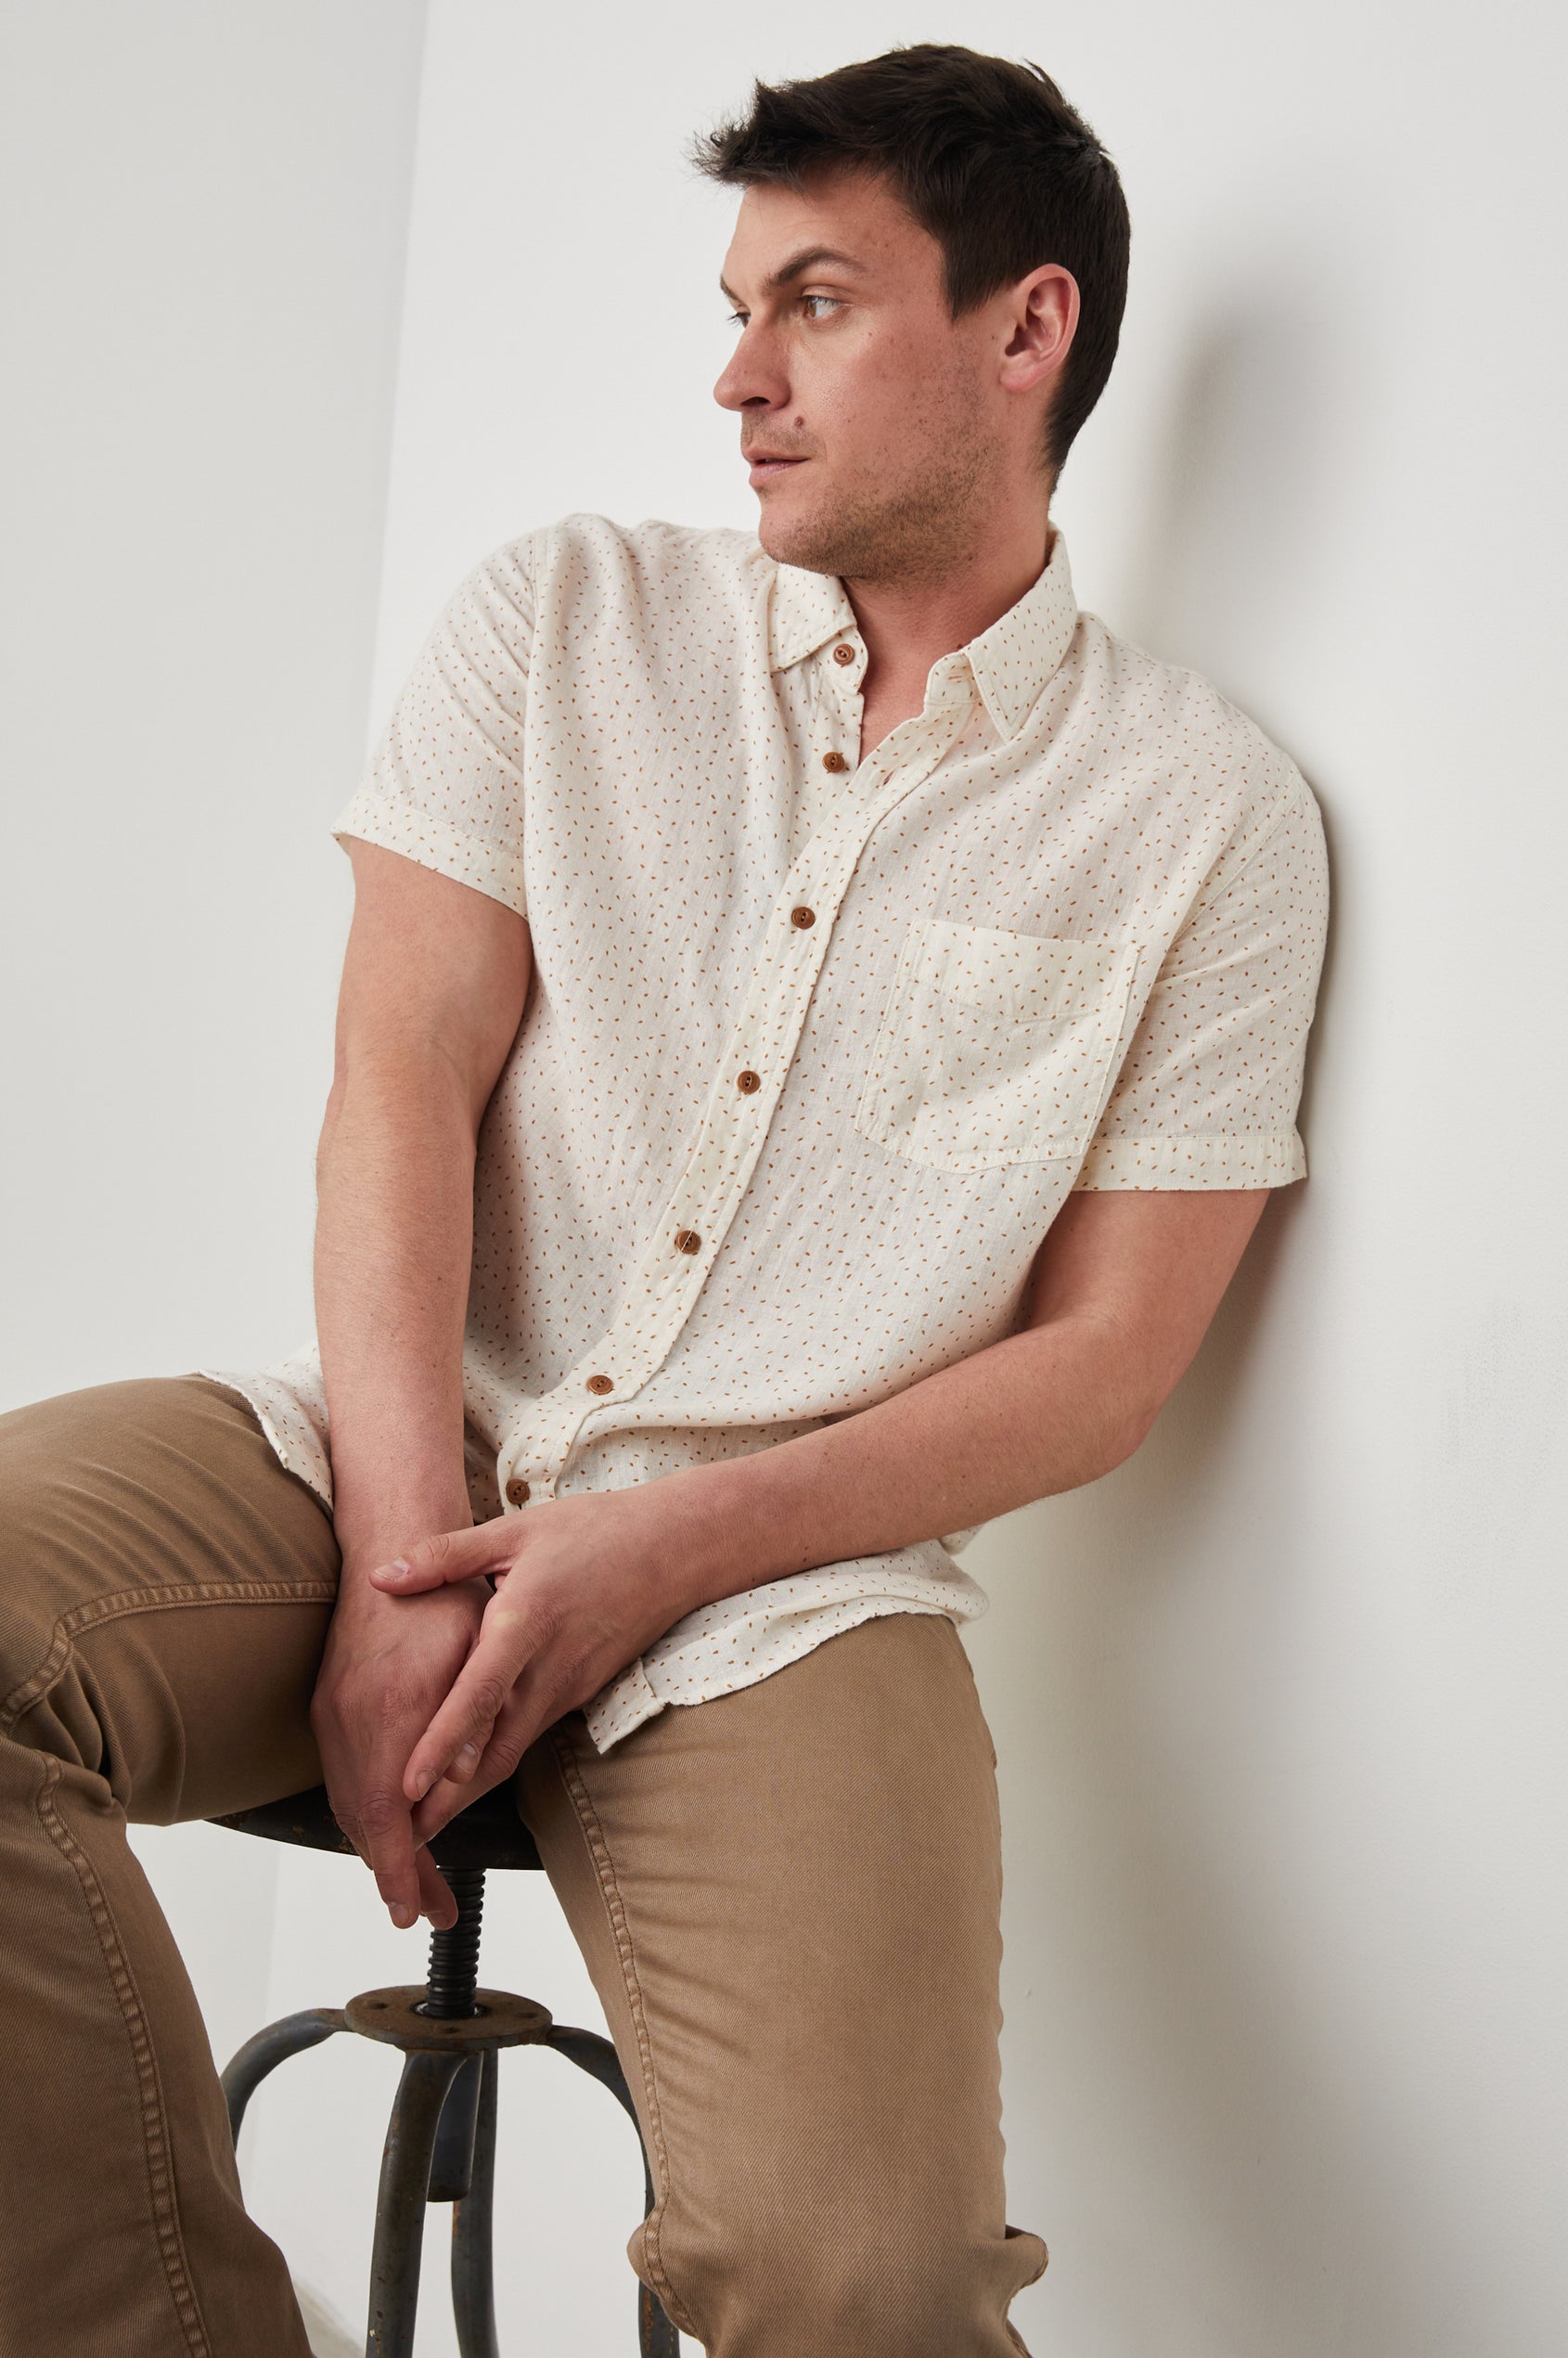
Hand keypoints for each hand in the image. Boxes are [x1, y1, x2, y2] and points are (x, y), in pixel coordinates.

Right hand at [310, 1561, 487, 1930]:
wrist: (390, 1541)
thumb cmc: (445, 1596)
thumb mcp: (478, 1651)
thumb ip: (469, 1719)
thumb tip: (460, 1784)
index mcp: (390, 1709)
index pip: (387, 1813)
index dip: (399, 1868)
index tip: (412, 1910)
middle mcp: (350, 1718)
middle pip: (363, 1821)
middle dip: (394, 1874)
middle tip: (428, 1913)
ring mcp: (333, 1713)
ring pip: (349, 1802)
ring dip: (380, 1847)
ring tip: (416, 1884)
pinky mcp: (329, 1705)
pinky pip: (343, 1775)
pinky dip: (366, 1813)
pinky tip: (392, 1828)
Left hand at [368, 1487, 705, 1843]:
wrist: (676, 1549)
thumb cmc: (595, 1531)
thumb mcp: (515, 1530)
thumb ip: (445, 1556)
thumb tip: (381, 1576)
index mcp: (526, 1622)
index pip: (479, 1695)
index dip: (441, 1744)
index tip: (407, 1786)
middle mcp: (549, 1667)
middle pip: (496, 1749)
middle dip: (449, 1799)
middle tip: (402, 1840)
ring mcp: (570, 1686)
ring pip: (513, 1751)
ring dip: (469, 1789)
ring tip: (423, 1822)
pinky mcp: (581, 1694)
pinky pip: (531, 1733)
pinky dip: (496, 1760)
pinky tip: (465, 1773)